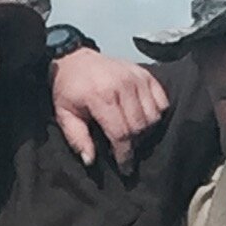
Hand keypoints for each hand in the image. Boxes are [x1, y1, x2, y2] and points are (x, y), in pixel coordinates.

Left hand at [50, 46, 170, 168]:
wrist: (75, 58)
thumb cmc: (69, 88)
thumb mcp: (64, 114)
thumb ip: (77, 138)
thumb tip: (90, 160)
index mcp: (101, 96)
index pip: (121, 133)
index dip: (124, 154)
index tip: (124, 167)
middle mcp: (122, 84)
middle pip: (139, 127)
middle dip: (134, 144)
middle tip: (125, 150)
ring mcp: (136, 77)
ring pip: (153, 116)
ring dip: (145, 131)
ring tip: (132, 134)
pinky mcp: (145, 73)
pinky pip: (162, 101)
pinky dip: (155, 113)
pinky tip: (142, 117)